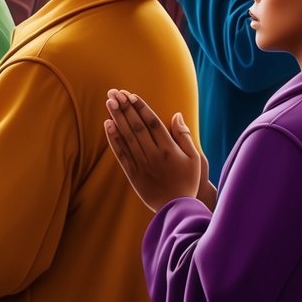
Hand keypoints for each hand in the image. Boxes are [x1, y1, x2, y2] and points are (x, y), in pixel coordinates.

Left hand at [104, 89, 204, 211]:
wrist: (176, 208)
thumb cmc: (188, 181)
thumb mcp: (194, 158)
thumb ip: (184, 136)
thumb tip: (176, 115)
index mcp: (168, 149)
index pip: (152, 122)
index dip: (141, 108)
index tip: (131, 95)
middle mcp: (153, 154)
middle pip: (137, 126)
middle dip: (125, 108)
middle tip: (115, 92)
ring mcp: (141, 164)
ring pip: (127, 137)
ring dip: (117, 118)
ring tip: (109, 102)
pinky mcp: (132, 174)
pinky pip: (121, 154)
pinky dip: (114, 139)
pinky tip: (108, 125)